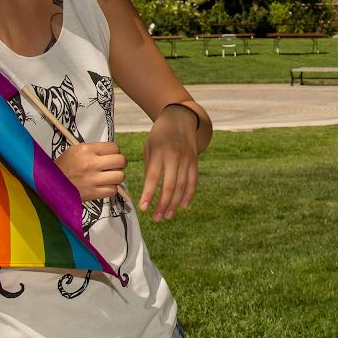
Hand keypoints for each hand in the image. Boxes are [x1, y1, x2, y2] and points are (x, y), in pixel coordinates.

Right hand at [55, 141, 126, 202]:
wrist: (50, 185)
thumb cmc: (64, 166)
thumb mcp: (75, 150)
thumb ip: (94, 150)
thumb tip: (114, 152)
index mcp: (85, 150)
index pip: (114, 147)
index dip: (114, 151)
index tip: (110, 155)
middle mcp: (90, 163)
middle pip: (121, 161)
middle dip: (119, 163)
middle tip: (113, 166)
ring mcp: (92, 179)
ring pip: (120, 176)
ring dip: (116, 177)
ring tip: (108, 176)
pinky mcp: (93, 193)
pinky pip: (113, 190)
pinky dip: (110, 188)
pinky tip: (103, 186)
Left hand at [140, 104, 199, 220]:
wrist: (180, 118)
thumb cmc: (159, 135)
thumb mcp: (149, 147)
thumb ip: (150, 168)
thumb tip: (149, 190)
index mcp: (159, 152)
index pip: (153, 177)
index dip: (148, 194)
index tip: (143, 208)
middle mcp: (174, 156)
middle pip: (169, 186)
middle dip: (162, 204)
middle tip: (156, 218)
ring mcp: (187, 159)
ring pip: (181, 186)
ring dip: (174, 203)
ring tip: (167, 216)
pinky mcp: (195, 162)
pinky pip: (193, 181)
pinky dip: (188, 195)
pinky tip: (182, 206)